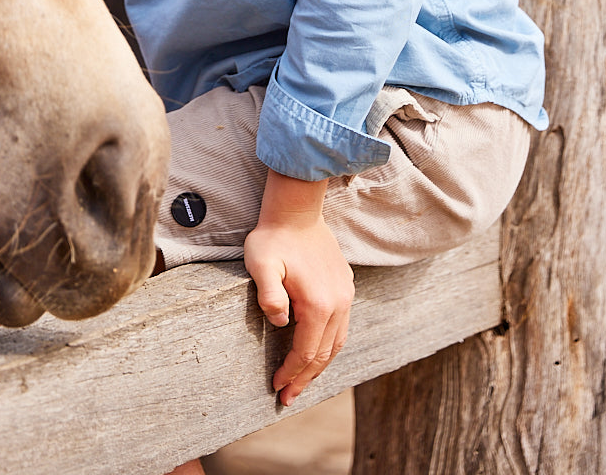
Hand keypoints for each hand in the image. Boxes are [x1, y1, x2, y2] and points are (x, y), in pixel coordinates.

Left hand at [243, 171, 354, 405]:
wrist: (297, 209)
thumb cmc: (274, 237)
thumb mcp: (261, 264)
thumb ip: (269, 295)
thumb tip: (280, 323)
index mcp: (319, 304)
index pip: (306, 352)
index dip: (291, 373)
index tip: (276, 389)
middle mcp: (339, 303)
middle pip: (324, 354)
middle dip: (305, 378)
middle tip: (288, 397)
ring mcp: (345, 294)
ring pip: (336, 342)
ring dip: (319, 364)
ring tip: (302, 380)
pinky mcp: (345, 286)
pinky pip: (340, 325)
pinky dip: (328, 344)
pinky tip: (316, 349)